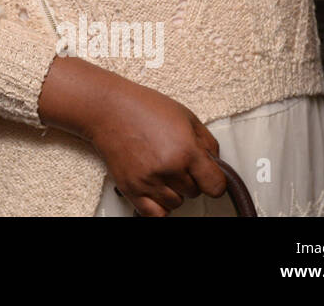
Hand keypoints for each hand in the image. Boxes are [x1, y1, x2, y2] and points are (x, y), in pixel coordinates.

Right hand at [85, 78, 226, 216]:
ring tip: (163, 171)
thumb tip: (215, 164)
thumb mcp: (185, 116)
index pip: (216, 186)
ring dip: (173, 191)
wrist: (107, 108)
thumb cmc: (143, 107)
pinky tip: (156, 190)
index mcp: (186, 150)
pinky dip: (158, 207)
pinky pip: (154, 215)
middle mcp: (168, 168)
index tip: (209, 176)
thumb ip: (207, 143)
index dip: (215, 180)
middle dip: (190, 179)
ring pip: (176, 204)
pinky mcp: (131, 188)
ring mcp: (148, 181)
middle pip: (195, 193)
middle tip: (177, 161)